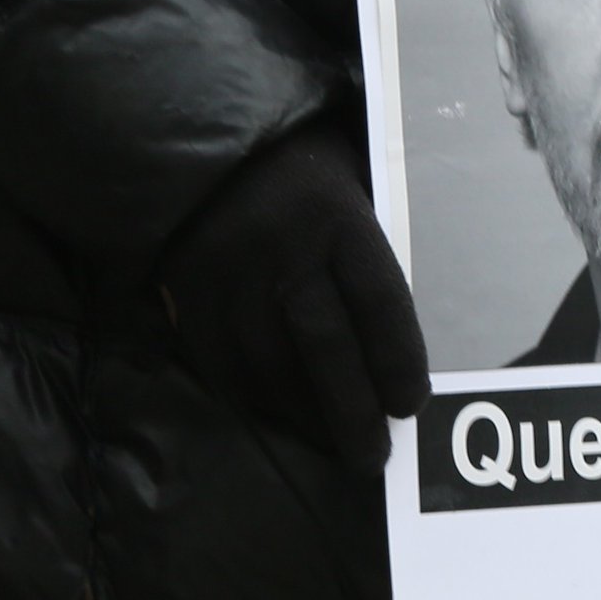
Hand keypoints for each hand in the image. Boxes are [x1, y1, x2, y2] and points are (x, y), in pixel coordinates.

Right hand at [159, 128, 426, 468]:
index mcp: (339, 220)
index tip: (410, 405)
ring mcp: (232, 278)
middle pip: (325, 347)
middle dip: (352, 411)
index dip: (398, 360)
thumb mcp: (353, 181)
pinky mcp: (190, 296)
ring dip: (303, 416)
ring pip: (270, 366)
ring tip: (332, 448)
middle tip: (373, 457)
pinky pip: (221, 363)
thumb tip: (400, 326)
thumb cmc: (300, 163)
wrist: (200, 142)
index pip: (380, 302)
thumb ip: (369, 246)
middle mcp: (285, 253)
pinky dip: (252, 399)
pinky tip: (278, 419)